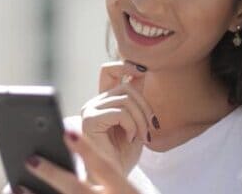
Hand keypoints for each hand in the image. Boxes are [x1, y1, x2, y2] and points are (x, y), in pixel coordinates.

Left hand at [16, 130, 139, 193]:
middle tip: (30, 159)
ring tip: (16, 187)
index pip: (104, 167)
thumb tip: (67, 144)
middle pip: (76, 189)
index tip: (66, 132)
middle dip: (52, 174)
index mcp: (124, 191)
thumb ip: (102, 173)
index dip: (86, 150)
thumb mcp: (121, 187)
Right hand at [80, 61, 156, 175]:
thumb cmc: (124, 153)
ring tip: (142, 136)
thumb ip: (135, 99)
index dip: (126, 65)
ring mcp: (90, 110)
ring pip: (126, 99)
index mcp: (104, 101)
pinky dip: (132, 126)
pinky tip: (131, 139)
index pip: (110, 70)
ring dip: (141, 119)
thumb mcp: (135, 120)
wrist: (113, 178)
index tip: (144, 71)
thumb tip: (143, 71)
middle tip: (151, 128)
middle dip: (145, 107)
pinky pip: (120, 113)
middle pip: (126, 86)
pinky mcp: (90, 120)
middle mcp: (94, 102)